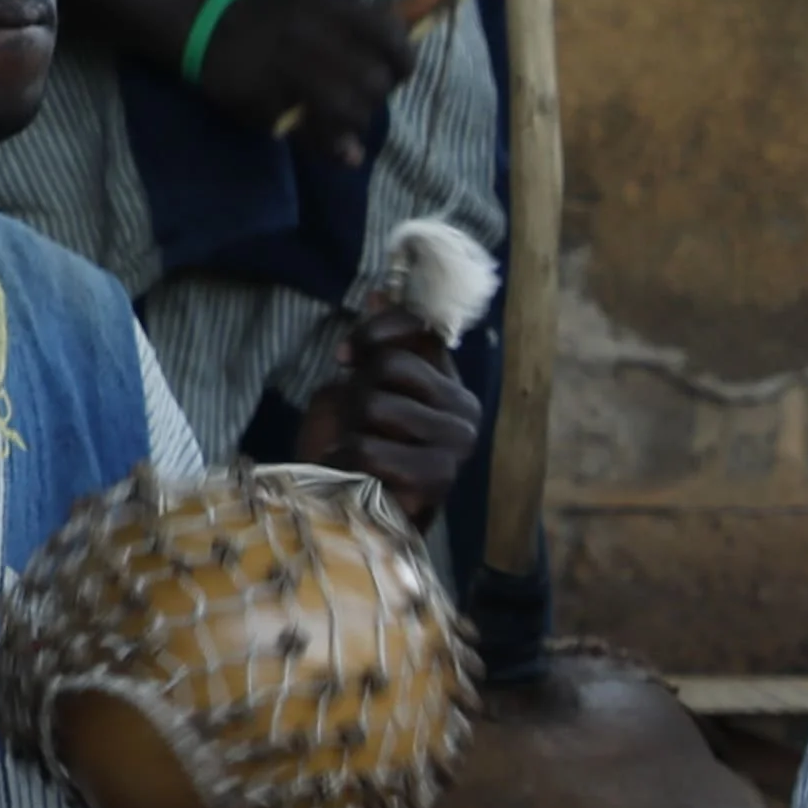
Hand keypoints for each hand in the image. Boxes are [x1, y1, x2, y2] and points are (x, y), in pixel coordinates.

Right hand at [189, 0, 419, 152]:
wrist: (211, 25)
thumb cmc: (283, 16)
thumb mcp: (327, 2)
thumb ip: (383, 9)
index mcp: (329, 6)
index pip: (389, 35)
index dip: (404, 62)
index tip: (397, 72)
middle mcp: (310, 33)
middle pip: (371, 79)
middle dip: (378, 96)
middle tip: (367, 97)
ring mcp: (285, 68)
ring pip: (347, 109)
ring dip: (358, 122)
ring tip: (349, 120)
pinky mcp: (266, 100)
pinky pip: (313, 132)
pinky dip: (337, 147)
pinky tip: (343, 149)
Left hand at [292, 299, 487, 536]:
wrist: (343, 517)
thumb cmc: (350, 452)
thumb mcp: (357, 387)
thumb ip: (374, 345)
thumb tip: (380, 291)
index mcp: (448, 382)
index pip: (421, 327)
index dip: (375, 332)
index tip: (345, 355)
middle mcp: (464, 410)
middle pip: (391, 365)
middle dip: (355, 391)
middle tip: (351, 423)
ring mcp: (456, 446)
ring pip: (378, 404)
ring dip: (349, 428)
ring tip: (351, 449)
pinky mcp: (438, 480)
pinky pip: (372, 448)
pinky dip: (346, 459)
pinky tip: (350, 473)